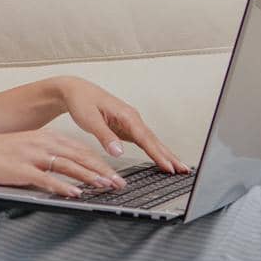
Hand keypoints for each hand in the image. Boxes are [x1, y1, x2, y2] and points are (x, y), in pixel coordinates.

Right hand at [0, 129, 125, 197]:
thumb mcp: (29, 147)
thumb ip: (49, 156)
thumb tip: (71, 172)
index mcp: (47, 137)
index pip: (81, 149)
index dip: (100, 161)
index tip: (116, 172)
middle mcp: (43, 143)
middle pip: (80, 157)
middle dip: (102, 170)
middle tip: (119, 183)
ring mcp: (32, 156)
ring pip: (68, 166)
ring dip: (89, 177)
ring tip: (105, 187)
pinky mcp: (21, 169)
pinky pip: (46, 179)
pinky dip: (63, 186)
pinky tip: (75, 193)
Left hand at [54, 76, 191, 173]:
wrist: (76, 90)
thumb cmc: (82, 102)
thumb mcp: (90, 120)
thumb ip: (105, 136)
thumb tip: (119, 152)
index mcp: (127, 115)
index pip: (146, 138)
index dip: (158, 154)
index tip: (169, 167)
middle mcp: (132, 118)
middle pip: (155, 140)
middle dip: (170, 156)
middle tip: (184, 170)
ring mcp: (131, 123)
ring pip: (152, 141)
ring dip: (165, 154)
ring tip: (179, 168)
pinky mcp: (127, 128)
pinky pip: (144, 142)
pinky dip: (155, 151)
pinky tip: (161, 159)